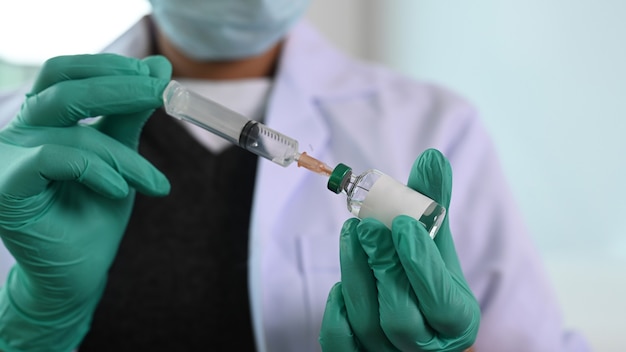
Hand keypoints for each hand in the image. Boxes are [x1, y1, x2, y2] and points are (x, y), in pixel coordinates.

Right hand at [0, 54, 170, 351]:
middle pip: (63, 87)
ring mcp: (7, 157)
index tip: (156, 75)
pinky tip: (120, 191)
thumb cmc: (96, 211)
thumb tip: (158, 67)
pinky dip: (97, 171)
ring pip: (72, 132)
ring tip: (155, 183)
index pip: (65, 72)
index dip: (109, 66)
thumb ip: (131, 115)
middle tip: (163, 94)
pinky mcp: (6, 187)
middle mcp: (18, 131)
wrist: (79, 269)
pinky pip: (54, 160)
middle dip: (120, 88)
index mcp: (41, 118)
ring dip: (125, 156)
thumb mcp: (121, 156)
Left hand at [319, 149, 479, 350]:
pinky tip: (338, 284)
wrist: (419, 325)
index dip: (420, 264)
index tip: (403, 224)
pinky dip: (337, 312)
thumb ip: (434, 207)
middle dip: (382, 266)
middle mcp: (426, 344)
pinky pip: (340, 343)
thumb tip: (431, 157)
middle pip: (400, 316)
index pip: (441, 301)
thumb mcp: (438, 247)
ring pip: (368, 324)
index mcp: (457, 319)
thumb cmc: (429, 281)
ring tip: (351, 235)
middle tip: (367, 225)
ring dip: (355, 274)